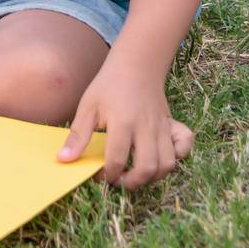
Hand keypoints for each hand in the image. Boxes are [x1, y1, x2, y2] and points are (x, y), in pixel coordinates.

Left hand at [56, 57, 193, 191]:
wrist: (136, 64)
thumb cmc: (109, 85)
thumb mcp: (88, 106)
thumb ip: (78, 135)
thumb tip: (64, 160)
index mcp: (123, 122)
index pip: (117, 159)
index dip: (107, 174)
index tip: (100, 174)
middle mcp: (146, 127)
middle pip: (147, 168)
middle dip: (132, 183)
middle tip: (120, 180)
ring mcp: (162, 127)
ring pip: (167, 164)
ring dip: (152, 177)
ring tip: (136, 174)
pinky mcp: (172, 125)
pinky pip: (185, 146)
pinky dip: (178, 158)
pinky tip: (161, 159)